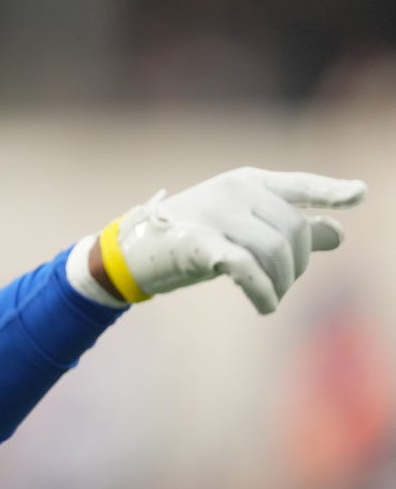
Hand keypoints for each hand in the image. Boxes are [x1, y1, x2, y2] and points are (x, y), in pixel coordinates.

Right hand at [96, 167, 366, 313]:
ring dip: (282, 283)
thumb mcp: (240, 229)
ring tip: (271, 298)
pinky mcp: (197, 242)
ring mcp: (214, 214)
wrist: (130, 253)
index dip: (329, 191)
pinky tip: (266, 306)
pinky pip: (245, 268)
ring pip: (274, 251)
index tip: (358, 195)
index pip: (298, 185)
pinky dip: (263, 292)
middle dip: (297, 266)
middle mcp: (233, 192)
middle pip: (293, 230)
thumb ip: (288, 227)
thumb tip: (337, 232)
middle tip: (283, 286)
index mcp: (245, 182)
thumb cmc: (189, 240)